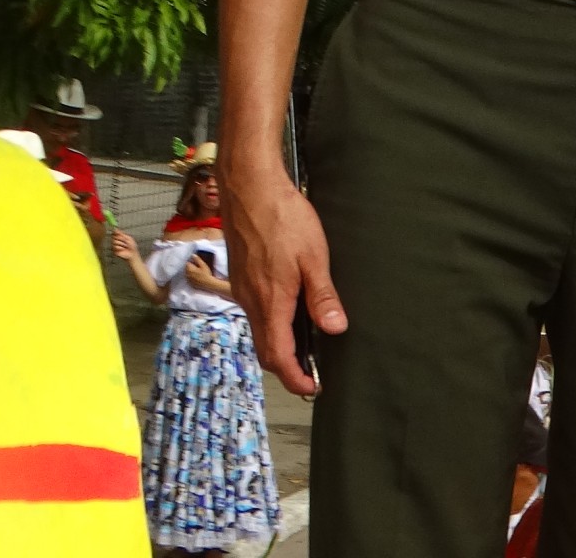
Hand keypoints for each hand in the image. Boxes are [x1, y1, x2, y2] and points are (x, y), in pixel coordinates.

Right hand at [109, 229, 138, 261]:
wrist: (132, 253)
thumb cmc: (131, 246)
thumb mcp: (128, 238)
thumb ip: (122, 234)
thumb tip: (116, 229)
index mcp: (120, 238)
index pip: (115, 233)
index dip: (116, 232)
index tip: (117, 231)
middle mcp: (116, 241)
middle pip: (114, 237)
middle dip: (121, 238)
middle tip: (126, 241)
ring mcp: (115, 246)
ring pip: (114, 241)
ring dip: (121, 243)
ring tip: (125, 246)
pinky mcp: (114, 251)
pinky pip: (115, 247)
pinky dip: (120, 248)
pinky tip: (123, 249)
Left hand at [184, 255, 222, 290]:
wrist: (207, 284)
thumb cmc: (206, 274)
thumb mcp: (203, 265)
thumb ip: (197, 259)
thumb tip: (193, 255)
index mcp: (189, 269)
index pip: (187, 263)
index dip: (191, 261)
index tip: (195, 262)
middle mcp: (187, 274)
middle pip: (186, 268)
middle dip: (190, 266)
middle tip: (197, 266)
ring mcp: (188, 279)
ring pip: (187, 273)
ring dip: (190, 272)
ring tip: (197, 271)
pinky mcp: (190, 283)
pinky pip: (188, 278)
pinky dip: (191, 277)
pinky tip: (196, 277)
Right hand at [224, 164, 343, 396]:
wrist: (249, 188)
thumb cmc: (283, 218)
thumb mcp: (314, 257)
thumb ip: (322, 295)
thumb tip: (335, 329)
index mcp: (270, 302)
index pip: (278, 356)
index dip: (294, 377)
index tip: (311, 388)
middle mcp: (250, 301)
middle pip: (265, 348)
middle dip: (286, 366)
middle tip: (309, 373)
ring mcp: (241, 288)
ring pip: (258, 329)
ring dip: (278, 343)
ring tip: (303, 345)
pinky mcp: (240, 275)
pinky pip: (254, 310)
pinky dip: (270, 322)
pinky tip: (287, 309)